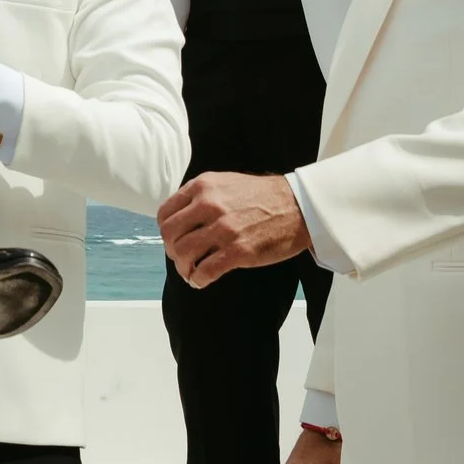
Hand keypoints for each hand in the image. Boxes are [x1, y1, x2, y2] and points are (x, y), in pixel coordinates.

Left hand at [159, 171, 311, 286]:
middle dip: (171, 250)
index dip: (166, 230)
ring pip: (183, 253)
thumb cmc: (262, 196)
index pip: (165, 213)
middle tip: (180, 258)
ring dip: (183, 268)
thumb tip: (179, 217)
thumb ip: (200, 196)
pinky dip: (197, 280)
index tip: (173, 239)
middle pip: (170, 234)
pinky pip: (205, 271)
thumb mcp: (224, 182)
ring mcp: (223, 229)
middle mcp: (209, 205)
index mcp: (202, 186)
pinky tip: (201, 281)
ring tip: (190, 272)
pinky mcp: (239, 251)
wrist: (298, 206)